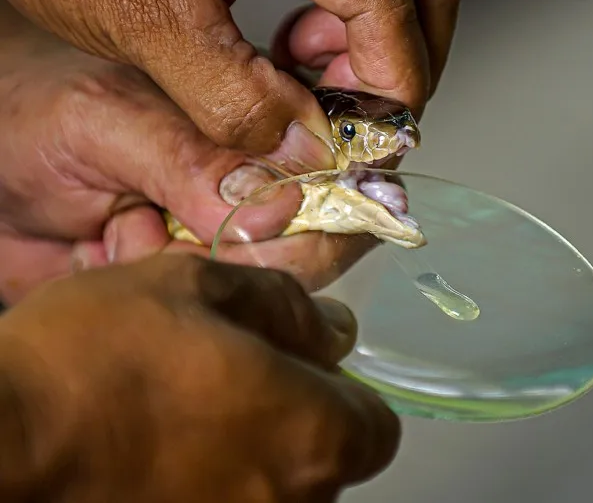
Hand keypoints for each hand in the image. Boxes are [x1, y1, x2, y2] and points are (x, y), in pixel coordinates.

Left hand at [0, 7, 353, 304]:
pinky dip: (159, 297)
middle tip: (162, 227)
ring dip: (186, 272)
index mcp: (250, 131)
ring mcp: (221, 239)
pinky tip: (111, 252)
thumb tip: (277, 206)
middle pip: (310, 249)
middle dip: (242, 256)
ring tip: (122, 226)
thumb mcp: (104, 122)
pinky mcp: (189, 281)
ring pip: (259, 292)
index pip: (332, 180)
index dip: (321, 216)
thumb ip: (190, 159)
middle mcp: (249, 188)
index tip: (261, 233)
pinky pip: (208, 315)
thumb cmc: (27, 117)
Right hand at [0, 253, 399, 502]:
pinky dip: (218, 478)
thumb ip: (286, 306)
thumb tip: (334, 330)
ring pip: (279, 485)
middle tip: (232, 377)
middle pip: (327, 459)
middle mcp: (289, 502)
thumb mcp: (198, 289)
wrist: (1, 435)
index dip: (343, 391)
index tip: (301, 368)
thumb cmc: (98, 356)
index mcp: (309, 435)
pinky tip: (166, 447)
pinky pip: (234, 500)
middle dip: (297, 416)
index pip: (376, 427)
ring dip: (256, 449)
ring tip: (189, 410)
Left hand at [7, 0, 460, 130]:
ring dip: (369, 48)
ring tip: (301, 74)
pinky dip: (346, 19)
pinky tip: (293, 40)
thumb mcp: (146, 20)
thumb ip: (232, 97)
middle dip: (385, 75)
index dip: (385, 106)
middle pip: (422, 9)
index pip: (400, 28)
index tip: (355, 156)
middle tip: (331, 116)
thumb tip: (302, 153)